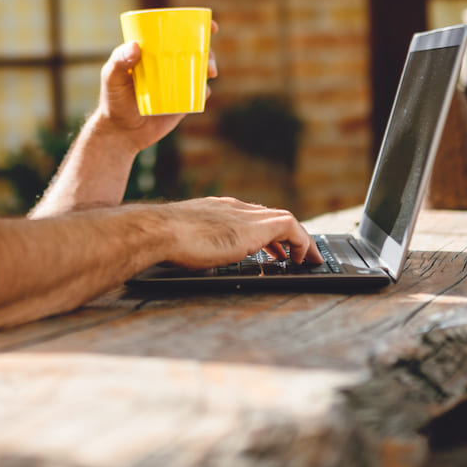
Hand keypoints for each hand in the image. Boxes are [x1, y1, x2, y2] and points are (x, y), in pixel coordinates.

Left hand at [94, 21, 218, 154]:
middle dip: (209, 50)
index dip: (196, 26)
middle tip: (209, 59)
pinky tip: (203, 91)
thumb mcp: (112, 78)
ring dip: (210, 67)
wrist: (121, 132)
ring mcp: (177, 83)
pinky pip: (199, 94)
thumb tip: (135, 46)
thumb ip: (118, 61)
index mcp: (154, 51)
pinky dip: (205, 91)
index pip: (176, 33)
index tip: (211, 26)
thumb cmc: (113, 100)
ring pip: (200, 70)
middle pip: (195, 50)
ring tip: (210, 72)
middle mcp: (168, 64)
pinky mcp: (183, 102)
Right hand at [154, 196, 321, 266]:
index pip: (250, 215)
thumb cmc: (162, 239)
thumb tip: (192, 256)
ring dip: (299, 240)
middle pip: (269, 216)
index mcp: (216, 209)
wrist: (159, 231)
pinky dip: (302, 242)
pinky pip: (290, 228)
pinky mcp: (254, 228)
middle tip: (295, 254)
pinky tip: (304, 259)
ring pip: (284, 220)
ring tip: (306, 258)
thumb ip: (195, 242)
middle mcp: (233, 208)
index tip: (271, 247)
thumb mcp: (183, 239)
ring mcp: (244, 215)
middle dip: (286, 236)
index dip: (263, 232)